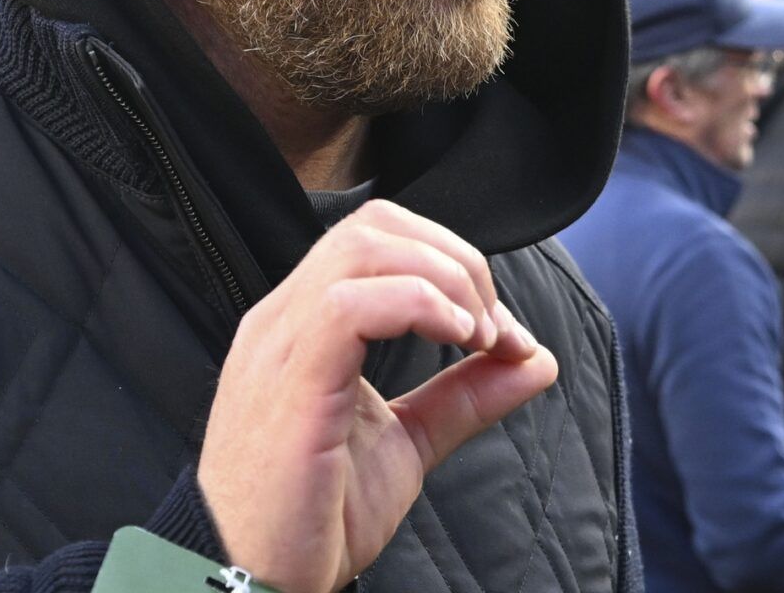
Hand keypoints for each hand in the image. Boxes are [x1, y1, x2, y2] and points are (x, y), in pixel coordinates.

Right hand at [196, 199, 557, 592]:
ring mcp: (280, 345)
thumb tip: (534, 359)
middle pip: (373, 226)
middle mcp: (283, 320)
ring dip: (443, 279)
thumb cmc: (309, 517)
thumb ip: (463, 396)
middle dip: (455, 261)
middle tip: (492, 330)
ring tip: (477, 336)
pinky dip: (417, 304)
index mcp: (302, 325)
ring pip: (362, 249)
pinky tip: (455, 339)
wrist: (249, 578)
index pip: (373, 237)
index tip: (498, 331)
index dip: (449, 262)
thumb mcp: (405, 443)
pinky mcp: (290, 383)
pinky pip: (348, 305)